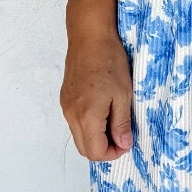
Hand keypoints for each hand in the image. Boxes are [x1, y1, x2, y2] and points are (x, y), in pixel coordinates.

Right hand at [60, 29, 134, 160]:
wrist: (89, 37)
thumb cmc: (110, 62)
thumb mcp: (124, 94)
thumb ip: (121, 123)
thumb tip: (123, 145)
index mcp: (87, 116)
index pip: (95, 152)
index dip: (114, 153)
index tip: (127, 141)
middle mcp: (71, 115)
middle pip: (84, 149)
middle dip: (104, 149)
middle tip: (122, 135)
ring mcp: (65, 107)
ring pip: (79, 137)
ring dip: (96, 138)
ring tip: (114, 121)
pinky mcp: (65, 99)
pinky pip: (75, 123)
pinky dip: (89, 126)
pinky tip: (103, 110)